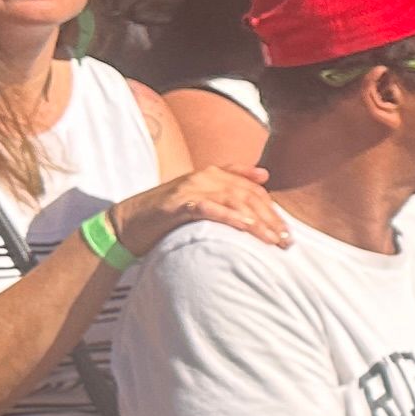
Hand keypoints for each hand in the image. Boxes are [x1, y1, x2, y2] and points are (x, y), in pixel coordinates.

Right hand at [111, 162, 289, 256]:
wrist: (127, 224)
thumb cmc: (167, 216)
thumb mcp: (201, 200)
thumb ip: (229, 188)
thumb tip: (264, 175)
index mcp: (212, 174)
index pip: (252, 189)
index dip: (272, 209)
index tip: (287, 231)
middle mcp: (204, 176)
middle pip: (248, 195)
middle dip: (271, 218)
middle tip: (287, 241)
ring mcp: (190, 188)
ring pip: (233, 200)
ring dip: (257, 221)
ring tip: (272, 239)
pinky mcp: (177, 203)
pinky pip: (209, 208)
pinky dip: (229, 216)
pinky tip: (246, 227)